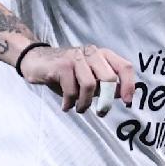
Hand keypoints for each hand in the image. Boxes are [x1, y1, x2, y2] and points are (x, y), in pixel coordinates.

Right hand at [19, 43, 136, 113]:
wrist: (35, 61)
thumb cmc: (65, 73)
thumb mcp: (88, 79)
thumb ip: (105, 85)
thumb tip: (124, 95)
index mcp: (102, 55)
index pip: (124, 67)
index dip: (129, 85)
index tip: (127, 102)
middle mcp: (91, 53)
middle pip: (109, 78)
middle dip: (106, 100)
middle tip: (100, 112)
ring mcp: (76, 57)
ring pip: (90, 85)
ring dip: (85, 103)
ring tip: (79, 108)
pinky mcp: (61, 66)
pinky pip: (71, 90)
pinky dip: (70, 103)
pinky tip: (66, 105)